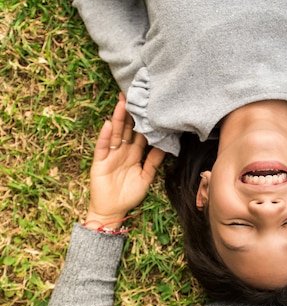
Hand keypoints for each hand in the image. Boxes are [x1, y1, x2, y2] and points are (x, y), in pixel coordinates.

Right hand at [85, 93, 165, 228]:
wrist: (112, 210)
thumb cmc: (129, 194)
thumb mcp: (146, 177)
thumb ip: (154, 162)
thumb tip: (167, 146)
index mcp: (134, 154)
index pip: (140, 134)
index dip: (144, 121)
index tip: (150, 106)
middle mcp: (122, 151)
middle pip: (127, 129)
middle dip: (130, 113)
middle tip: (134, 95)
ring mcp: (111, 155)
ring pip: (115, 133)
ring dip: (118, 119)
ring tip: (121, 103)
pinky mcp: (100, 162)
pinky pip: (102, 147)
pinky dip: (105, 136)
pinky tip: (108, 125)